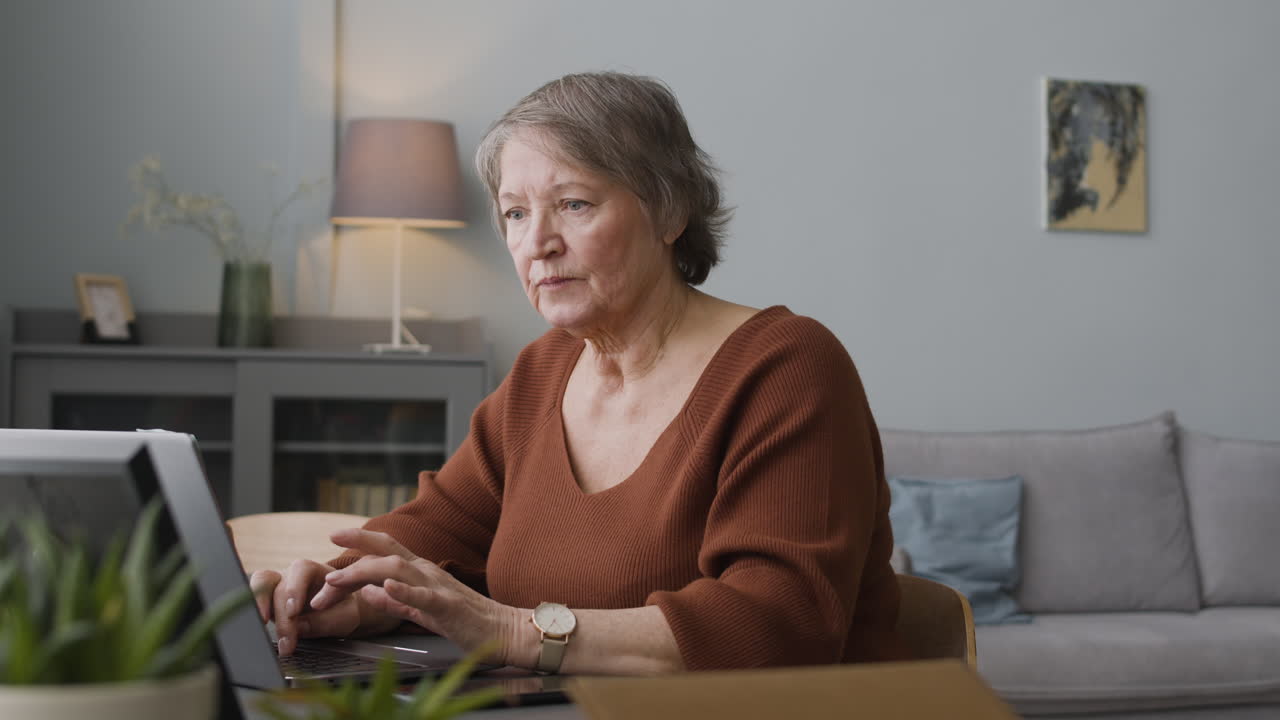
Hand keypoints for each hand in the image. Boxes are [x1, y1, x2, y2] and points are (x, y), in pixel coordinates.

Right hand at [249, 558, 397, 656]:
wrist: (336, 615)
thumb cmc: (341, 610)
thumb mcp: (345, 616)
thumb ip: (327, 620)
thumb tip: (300, 627)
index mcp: (315, 570)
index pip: (301, 569)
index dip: (294, 589)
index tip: (293, 612)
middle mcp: (292, 575)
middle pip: (278, 585)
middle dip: (282, 616)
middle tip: (287, 641)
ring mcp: (276, 586)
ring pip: (259, 583)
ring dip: (259, 606)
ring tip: (263, 628)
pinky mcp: (265, 600)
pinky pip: (252, 599)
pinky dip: (252, 612)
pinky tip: (257, 630)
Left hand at [312, 529, 518, 662]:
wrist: (503, 632)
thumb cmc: (465, 621)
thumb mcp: (422, 610)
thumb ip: (396, 601)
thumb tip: (370, 591)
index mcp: (421, 572)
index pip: (387, 548)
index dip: (360, 539)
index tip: (333, 537)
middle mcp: (427, 572)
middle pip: (387, 551)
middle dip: (356, 548)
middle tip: (327, 554)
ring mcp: (438, 587)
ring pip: (397, 569)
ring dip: (364, 572)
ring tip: (338, 579)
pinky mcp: (448, 606)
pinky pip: (423, 597)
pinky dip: (403, 590)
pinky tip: (386, 587)